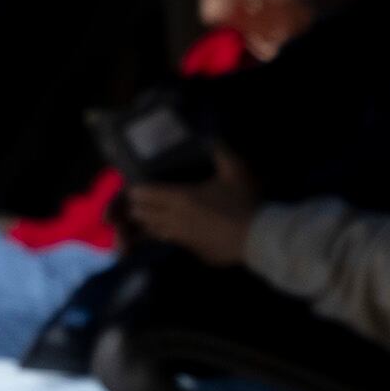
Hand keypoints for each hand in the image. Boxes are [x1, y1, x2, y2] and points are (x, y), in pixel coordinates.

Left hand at [122, 147, 259, 265]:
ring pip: (156, 232)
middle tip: (134, 205)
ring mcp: (184, 239)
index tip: (132, 189)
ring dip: (148, 226)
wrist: (257, 238)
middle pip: (146, 215)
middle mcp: (176, 219)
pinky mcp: (195, 252)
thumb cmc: (242, 202)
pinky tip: (173, 235)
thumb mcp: (235, 170)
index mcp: (181, 198)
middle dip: (137, 209)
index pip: (148, 195)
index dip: (136, 192)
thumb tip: (212, 138)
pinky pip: (175, 243)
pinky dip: (169, 238)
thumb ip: (221, 152)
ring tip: (144, 222)